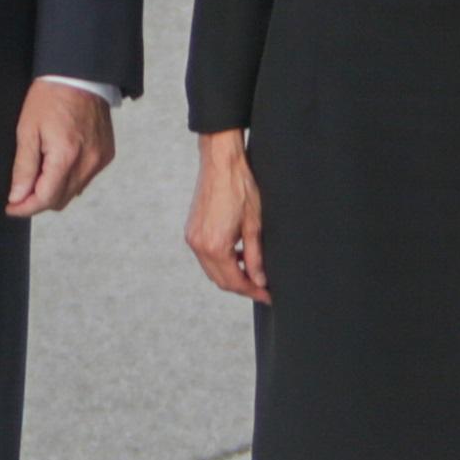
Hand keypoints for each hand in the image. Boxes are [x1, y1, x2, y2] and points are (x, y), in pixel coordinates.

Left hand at [7, 80, 114, 216]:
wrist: (80, 75)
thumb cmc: (51, 96)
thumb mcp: (27, 130)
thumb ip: (24, 167)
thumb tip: (18, 196)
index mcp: (66, 157)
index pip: (45, 199)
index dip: (25, 207)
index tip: (11, 207)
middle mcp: (88, 163)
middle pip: (60, 200)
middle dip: (38, 200)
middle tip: (20, 191)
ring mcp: (100, 160)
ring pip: (73, 192)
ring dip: (55, 190)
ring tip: (40, 172)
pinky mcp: (106, 155)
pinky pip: (86, 178)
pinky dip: (70, 178)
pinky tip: (59, 163)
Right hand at [185, 130, 266, 300]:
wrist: (221, 162)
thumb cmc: (241, 187)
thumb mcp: (255, 225)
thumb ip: (255, 257)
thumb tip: (260, 281)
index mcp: (215, 246)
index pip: (235, 282)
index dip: (253, 291)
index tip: (268, 296)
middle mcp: (199, 245)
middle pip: (220, 280)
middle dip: (242, 287)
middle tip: (262, 289)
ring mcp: (192, 238)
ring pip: (212, 270)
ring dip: (231, 275)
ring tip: (252, 272)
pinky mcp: (191, 230)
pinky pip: (206, 257)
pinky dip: (221, 262)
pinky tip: (237, 255)